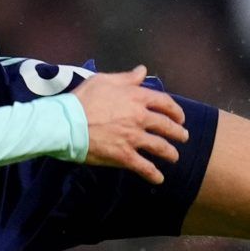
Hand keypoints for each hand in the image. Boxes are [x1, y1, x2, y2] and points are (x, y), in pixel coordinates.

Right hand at [70, 66, 188, 183]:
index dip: (175, 110)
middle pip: (166, 126)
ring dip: (170, 153)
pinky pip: (144, 167)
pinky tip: (159, 179)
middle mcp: (140, 118)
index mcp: (136, 97)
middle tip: (183, 137)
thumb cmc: (83, 99)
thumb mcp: (104, 80)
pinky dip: (153, 174)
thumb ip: (127, 77)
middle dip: (178, 133)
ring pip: (160, 147)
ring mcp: (133, 138)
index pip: (164, 103)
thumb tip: (143, 71)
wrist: (67, 123)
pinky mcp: (124, 156)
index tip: (179, 117)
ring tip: (174, 157)